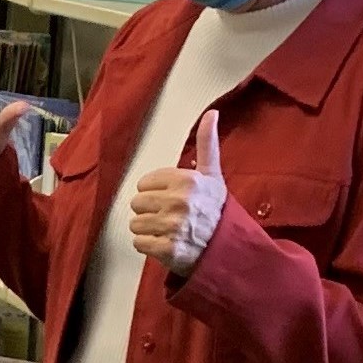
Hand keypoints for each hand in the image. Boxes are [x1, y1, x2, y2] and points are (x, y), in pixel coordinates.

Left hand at [129, 106, 227, 274]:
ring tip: (168, 229)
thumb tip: (211, 114)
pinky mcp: (166, 249)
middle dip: (150, 210)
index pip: (144, 183)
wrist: (227, 246)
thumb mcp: (212, 174)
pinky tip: (165, 242)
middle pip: (137, 203)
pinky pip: (138, 243)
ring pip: (135, 224)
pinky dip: (149, 246)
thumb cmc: (216, 209)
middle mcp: (178, 202)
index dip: (155, 191)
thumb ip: (206, 144)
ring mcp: (172, 226)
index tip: (171, 197)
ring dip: (148, 229)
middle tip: (170, 215)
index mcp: (187, 181)